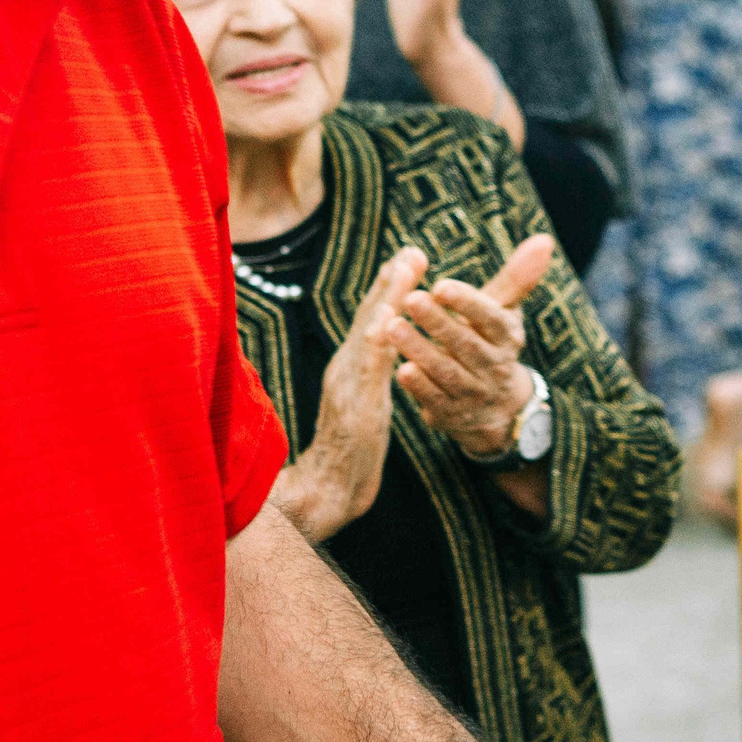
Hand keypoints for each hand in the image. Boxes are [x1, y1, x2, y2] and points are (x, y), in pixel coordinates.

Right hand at [273, 248, 423, 540]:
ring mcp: (347, 386)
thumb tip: (385, 347)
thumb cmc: (352, 450)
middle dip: (391, 282)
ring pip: (369, 335)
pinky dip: (377, 344)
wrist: (329, 492)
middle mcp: (346, 369)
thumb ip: (372, 375)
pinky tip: (389, 323)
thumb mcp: (367, 404)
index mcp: (352, 367)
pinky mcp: (355, 409)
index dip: (389, 288)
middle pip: (369, 317)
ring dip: (386, 299)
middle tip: (412, 249)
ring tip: (405, 269)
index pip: (373, 321)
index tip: (407, 256)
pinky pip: (367, 372)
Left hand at [387, 234, 557, 457]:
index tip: (441, 285)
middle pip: (466, 345)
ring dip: (420, 350)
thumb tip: (544, 239)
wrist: (498, 407)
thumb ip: (516, 277)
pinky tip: (399, 369)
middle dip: (438, 323)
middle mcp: (494, 366)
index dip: (467, 303)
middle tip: (410, 299)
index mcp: (507, 337)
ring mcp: (474, 394)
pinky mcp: (452, 415)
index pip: (490, 318)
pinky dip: (419, 387)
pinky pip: (435, 400)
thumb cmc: (491, 343)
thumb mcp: (504, 312)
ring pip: (447, 372)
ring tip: (392, 327)